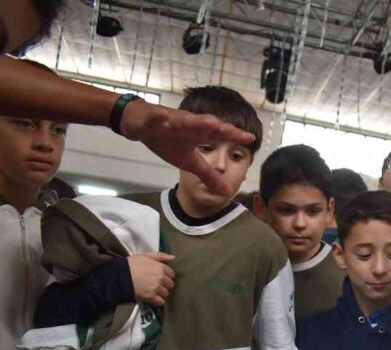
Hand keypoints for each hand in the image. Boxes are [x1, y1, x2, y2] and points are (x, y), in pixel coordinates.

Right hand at [119, 100, 255, 195]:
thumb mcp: (189, 162)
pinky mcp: (152, 118)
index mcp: (198, 134)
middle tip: (232, 129)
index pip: (219, 135)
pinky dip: (160, 118)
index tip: (251, 138)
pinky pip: (156, 118)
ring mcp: (170, 119)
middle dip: (218, 126)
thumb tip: (226, 191)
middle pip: (205, 125)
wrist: (139, 125)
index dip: (234, 135)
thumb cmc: (168, 141)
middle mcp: (188, 124)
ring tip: (210, 122)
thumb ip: (208, 175)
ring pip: (184, 120)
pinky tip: (163, 118)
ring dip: (195, 121)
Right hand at [127, 252, 174, 306]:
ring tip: (154, 291)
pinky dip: (158, 301)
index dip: (166, 275)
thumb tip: (172, 257)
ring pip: (166, 293)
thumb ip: (160, 256)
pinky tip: (154, 298)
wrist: (119, 275)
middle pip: (170, 284)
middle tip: (157, 284)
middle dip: (165, 284)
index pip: (171, 274)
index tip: (162, 276)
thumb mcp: (145, 255)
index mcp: (160, 267)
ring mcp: (156, 288)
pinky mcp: (150, 297)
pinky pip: (161, 302)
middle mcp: (160, 278)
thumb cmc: (130, 264)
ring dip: (161, 293)